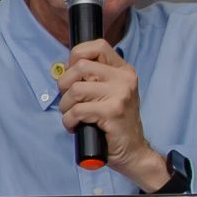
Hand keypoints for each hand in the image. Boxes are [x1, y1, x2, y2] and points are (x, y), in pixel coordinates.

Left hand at [56, 39, 169, 189]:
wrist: (133, 151)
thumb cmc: (114, 122)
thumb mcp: (107, 92)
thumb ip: (91, 77)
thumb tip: (62, 67)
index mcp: (123, 70)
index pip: (97, 46)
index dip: (77, 56)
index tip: (72, 74)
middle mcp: (125, 78)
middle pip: (80, 67)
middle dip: (65, 85)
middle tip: (69, 101)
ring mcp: (121, 94)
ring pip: (76, 89)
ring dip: (66, 106)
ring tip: (73, 116)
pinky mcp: (113, 111)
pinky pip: (77, 110)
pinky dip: (69, 120)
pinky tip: (76, 126)